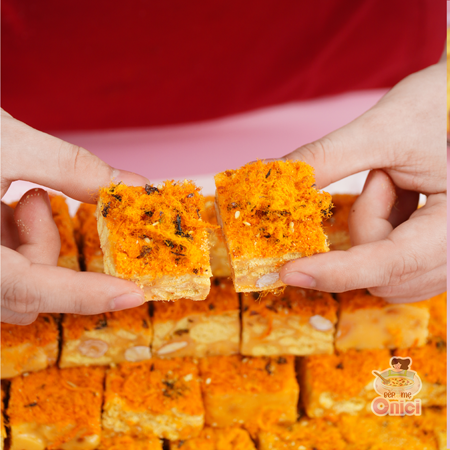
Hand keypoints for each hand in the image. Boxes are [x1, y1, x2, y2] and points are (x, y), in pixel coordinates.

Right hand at [1, 109, 148, 323]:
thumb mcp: (3, 143)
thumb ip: (72, 168)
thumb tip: (136, 186)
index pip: (32, 289)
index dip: (86, 295)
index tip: (136, 294)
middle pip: (28, 288)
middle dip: (43, 243)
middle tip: (31, 197)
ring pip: (18, 281)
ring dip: (28, 240)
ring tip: (11, 194)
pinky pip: (3, 270)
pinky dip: (12, 241)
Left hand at [279, 61, 445, 302]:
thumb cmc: (439, 105)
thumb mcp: (382, 130)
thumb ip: (325, 160)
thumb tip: (271, 178)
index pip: (387, 264)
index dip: (333, 273)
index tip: (288, 273)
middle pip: (381, 272)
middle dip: (365, 221)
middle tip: (383, 176)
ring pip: (383, 272)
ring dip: (373, 225)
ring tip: (396, 180)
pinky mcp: (438, 253)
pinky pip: (393, 262)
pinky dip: (382, 229)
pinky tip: (400, 194)